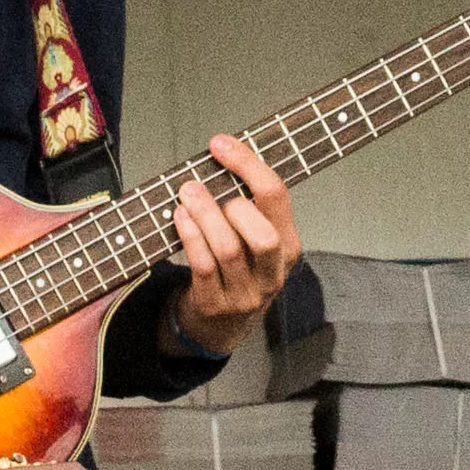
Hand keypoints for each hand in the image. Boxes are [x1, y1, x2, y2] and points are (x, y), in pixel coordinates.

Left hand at [168, 135, 298, 352]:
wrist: (221, 326)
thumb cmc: (236, 269)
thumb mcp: (253, 241)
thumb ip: (247, 205)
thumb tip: (221, 153)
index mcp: (289, 247)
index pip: (277, 198)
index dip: (248, 165)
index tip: (221, 144)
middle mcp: (272, 273)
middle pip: (264, 235)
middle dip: (233, 203)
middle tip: (201, 182)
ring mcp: (245, 293)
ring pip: (229, 250)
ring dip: (204, 215)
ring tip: (187, 193)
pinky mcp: (216, 304)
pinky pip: (204, 267)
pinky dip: (190, 237)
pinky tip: (180, 217)